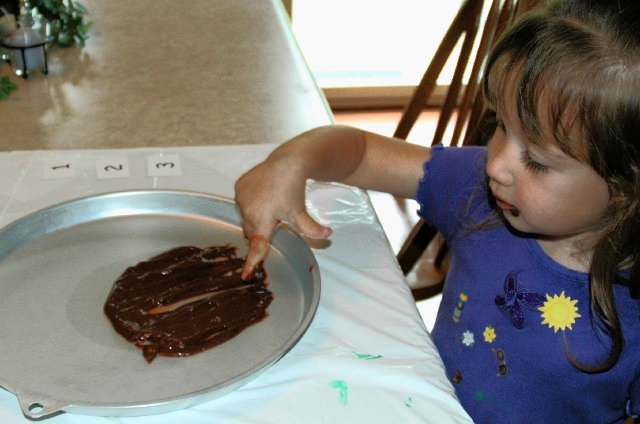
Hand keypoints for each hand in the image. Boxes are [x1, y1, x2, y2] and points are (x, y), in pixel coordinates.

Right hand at [234, 153, 331, 279]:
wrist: (287, 162)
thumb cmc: (294, 190)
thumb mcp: (300, 212)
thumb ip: (311, 228)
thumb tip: (328, 235)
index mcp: (263, 219)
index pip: (257, 245)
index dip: (252, 261)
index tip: (245, 275)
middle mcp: (248, 209)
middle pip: (251, 231)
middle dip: (261, 229)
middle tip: (276, 218)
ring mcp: (241, 197)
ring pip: (245, 217)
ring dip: (255, 216)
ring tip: (271, 203)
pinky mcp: (238, 186)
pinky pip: (241, 202)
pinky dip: (250, 202)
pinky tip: (264, 194)